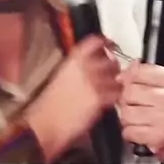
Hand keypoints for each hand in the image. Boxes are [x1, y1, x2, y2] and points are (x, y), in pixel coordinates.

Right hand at [25, 35, 120, 161]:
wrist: (46, 121)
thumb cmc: (50, 102)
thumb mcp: (62, 75)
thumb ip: (78, 66)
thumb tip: (92, 63)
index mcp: (73, 59)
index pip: (95, 42)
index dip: (107, 42)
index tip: (111, 45)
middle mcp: (85, 67)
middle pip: (110, 59)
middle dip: (114, 67)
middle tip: (112, 73)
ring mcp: (94, 82)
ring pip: (117, 76)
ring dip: (117, 82)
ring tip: (112, 88)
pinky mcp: (99, 98)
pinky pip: (117, 93)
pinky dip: (117, 95)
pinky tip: (111, 100)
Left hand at [118, 62, 163, 163]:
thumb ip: (148, 74)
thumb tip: (122, 75)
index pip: (139, 72)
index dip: (129, 78)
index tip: (131, 84)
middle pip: (130, 92)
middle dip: (128, 98)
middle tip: (138, 104)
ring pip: (127, 112)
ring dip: (129, 116)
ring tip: (141, 118)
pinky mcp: (159, 137)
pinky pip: (129, 130)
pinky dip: (132, 131)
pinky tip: (142, 129)